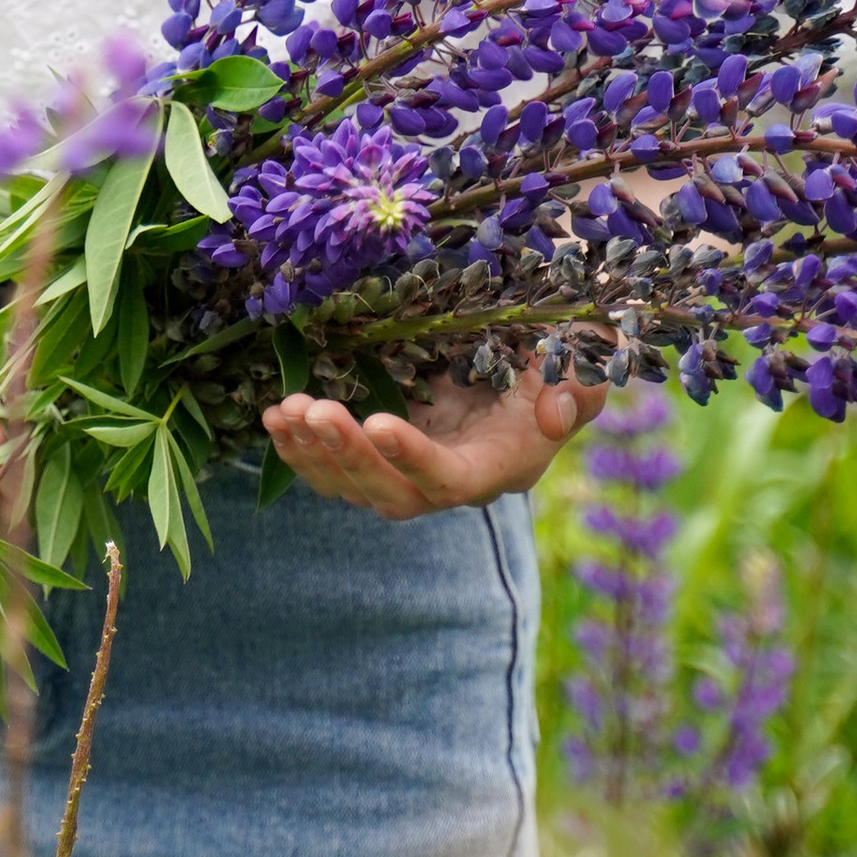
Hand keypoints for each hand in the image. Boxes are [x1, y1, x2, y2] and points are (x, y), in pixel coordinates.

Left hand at [260, 358, 607, 519]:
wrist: (521, 367)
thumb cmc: (554, 361)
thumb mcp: (581, 364)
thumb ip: (581, 387)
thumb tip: (557, 410)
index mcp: (497, 467)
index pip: (451, 479)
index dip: (414, 458)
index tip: (378, 422)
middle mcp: (447, 484)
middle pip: (392, 495)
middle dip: (350, 458)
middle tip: (315, 411)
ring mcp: (407, 476)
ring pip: (352, 487)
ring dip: (314, 453)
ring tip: (286, 411)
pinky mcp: (377, 460)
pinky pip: (331, 471)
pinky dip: (299, 448)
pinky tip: (276, 417)